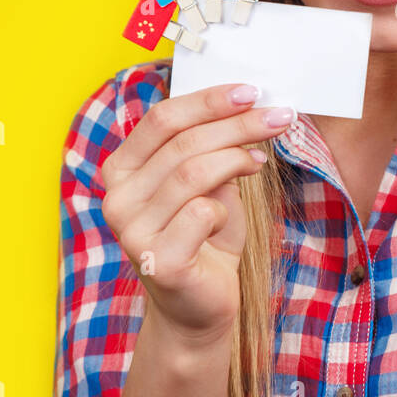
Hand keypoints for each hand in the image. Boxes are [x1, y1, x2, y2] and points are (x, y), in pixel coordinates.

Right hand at [98, 83, 293, 346]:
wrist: (199, 305)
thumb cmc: (205, 237)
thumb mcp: (209, 182)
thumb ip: (212, 147)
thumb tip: (248, 106)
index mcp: (122, 169)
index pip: (162, 119)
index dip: (208, 101)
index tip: (252, 91)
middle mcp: (117, 198)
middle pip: (183, 142)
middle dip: (237, 124)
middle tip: (279, 116)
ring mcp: (131, 231)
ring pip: (194, 171)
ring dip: (238, 158)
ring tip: (261, 161)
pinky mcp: (157, 260)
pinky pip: (202, 212)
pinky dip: (226, 209)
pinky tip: (228, 218)